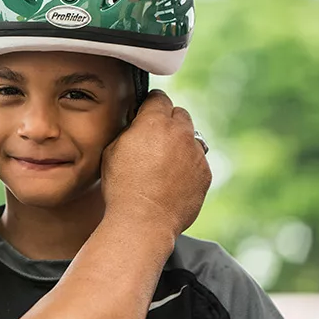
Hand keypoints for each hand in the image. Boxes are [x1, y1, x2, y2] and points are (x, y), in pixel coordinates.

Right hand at [101, 90, 211, 239]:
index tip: (145, 114)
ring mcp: (196, 153)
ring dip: (181, 143)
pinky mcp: (206, 173)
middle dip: (168, 122)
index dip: (150, 105)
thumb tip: (138, 125)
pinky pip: (198, 161)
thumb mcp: (112, 150)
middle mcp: (181, 133)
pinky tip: (172, 180)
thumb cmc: (122, 186)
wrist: (143, 220)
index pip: (159, 98)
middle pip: (179, 114)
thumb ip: (130, 131)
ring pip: (192, 138)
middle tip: (154, 140)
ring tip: (165, 163)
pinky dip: (188, 165)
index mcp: (155, 122)